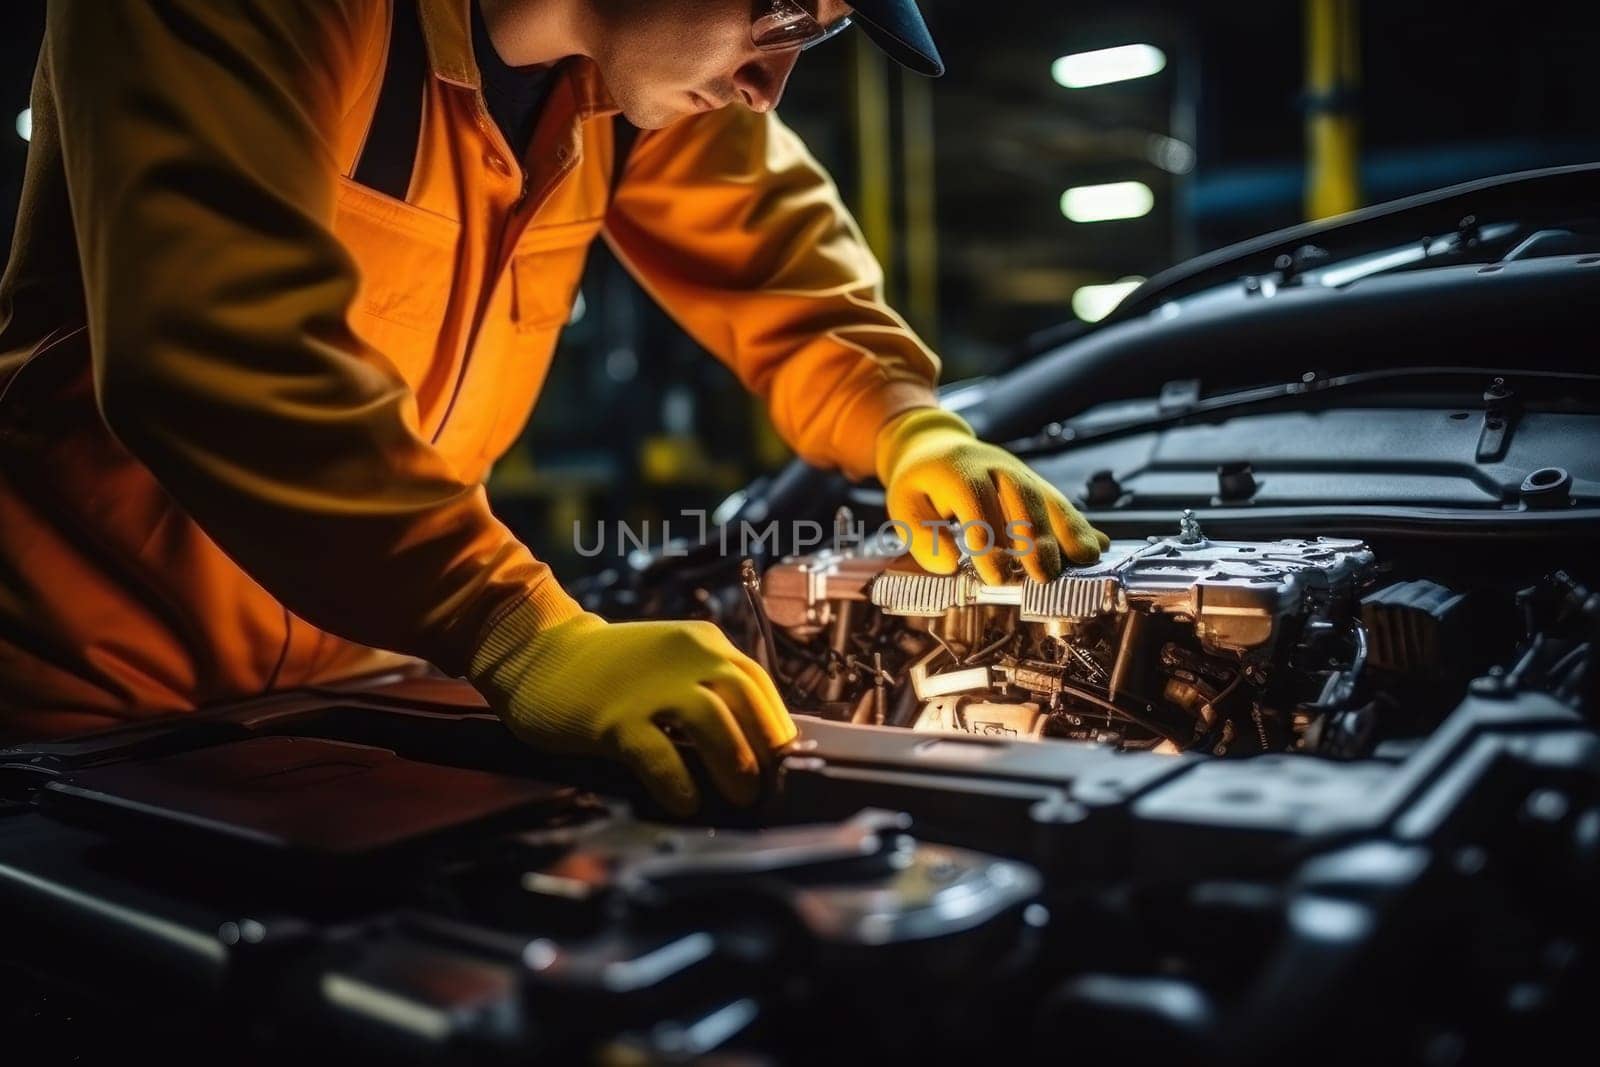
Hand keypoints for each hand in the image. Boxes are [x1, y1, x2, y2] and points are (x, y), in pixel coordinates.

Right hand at [468, 605, 795, 815]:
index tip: (783, 759)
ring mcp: (650, 686)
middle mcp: (685, 656)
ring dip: (733, 763)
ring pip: (712, 722)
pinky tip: (685, 803)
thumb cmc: (609, 668)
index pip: (758, 682)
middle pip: (745, 699)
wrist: (539, 652)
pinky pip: (659, 754)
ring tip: (741, 796)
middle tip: (768, 783)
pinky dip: (678, 782)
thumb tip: (751, 744)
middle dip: (764, 746)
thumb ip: (706, 690)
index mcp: (703, 642)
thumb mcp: (669, 663)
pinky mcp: (615, 717)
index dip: (776, 724)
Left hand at [875, 408, 1110, 584]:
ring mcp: (1018, 472)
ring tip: (1084, 559)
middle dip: (1036, 537)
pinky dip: (1078, 525)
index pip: (975, 500)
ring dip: (1068, 529)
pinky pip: (1059, 501)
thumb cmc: (920, 482)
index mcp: (957, 467)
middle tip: (1044, 575)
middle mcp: (994, 465)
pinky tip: (1097, 545)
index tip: (996, 575)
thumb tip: (950, 563)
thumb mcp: (903, 505)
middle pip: (1021, 495)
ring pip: (1047, 496)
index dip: (988, 538)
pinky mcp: (1034, 482)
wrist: (936, 445)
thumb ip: (921, 536)